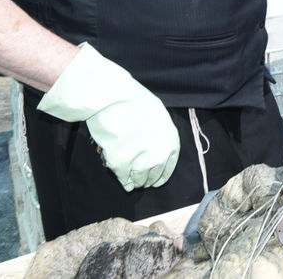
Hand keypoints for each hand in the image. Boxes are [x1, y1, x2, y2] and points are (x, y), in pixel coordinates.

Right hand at [37, 43, 178, 191]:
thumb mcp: (156, 113)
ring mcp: (140, 158)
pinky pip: (124, 177)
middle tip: (144, 182)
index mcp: (169, 136)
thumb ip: (158, 132)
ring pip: (140, 177)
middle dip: (150, 179)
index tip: (158, 179)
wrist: (111, 98)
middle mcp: (159, 150)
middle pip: (155, 172)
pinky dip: (124, 180)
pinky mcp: (121, 162)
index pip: (170, 162)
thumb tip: (154, 145)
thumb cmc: (132, 100)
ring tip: (134, 183)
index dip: (164, 173)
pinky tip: (124, 182)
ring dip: (137, 181)